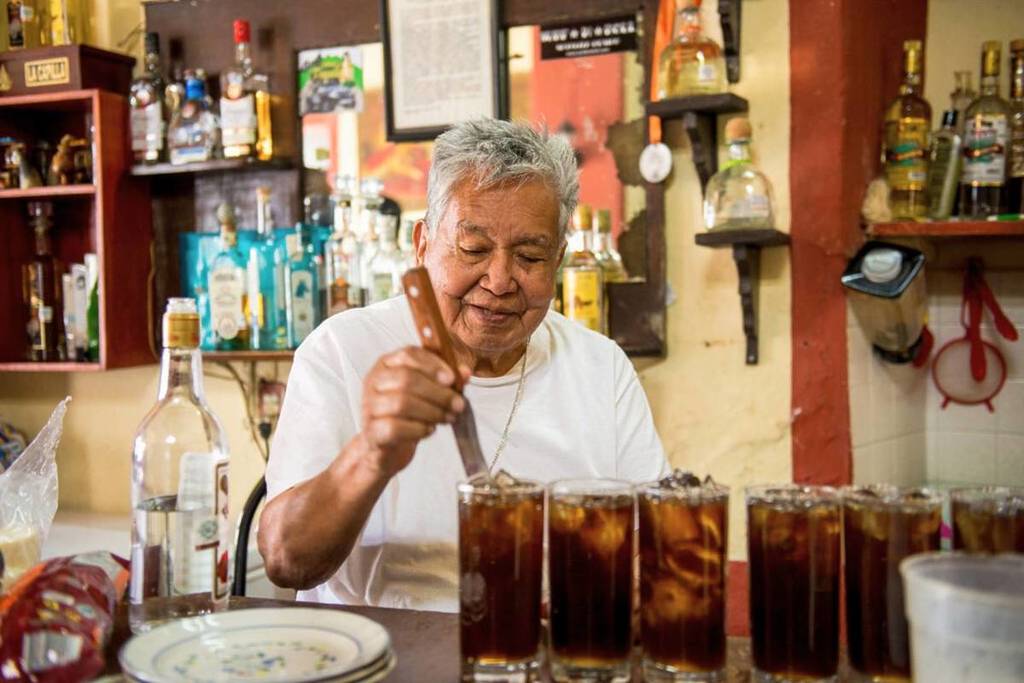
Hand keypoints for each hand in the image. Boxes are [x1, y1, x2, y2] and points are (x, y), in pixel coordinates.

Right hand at [358, 346, 469, 477]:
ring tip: (448, 418)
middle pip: (407, 379)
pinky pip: (395, 428)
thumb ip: (446, 380)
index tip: (451, 379)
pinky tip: (428, 430)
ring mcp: (370, 406)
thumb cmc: (408, 414)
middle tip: (458, 405)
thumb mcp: (428, 392)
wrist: (387, 446)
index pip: (408, 354)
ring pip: (402, 404)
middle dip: (438, 393)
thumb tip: (464, 372)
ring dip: (432, 412)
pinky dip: (418, 429)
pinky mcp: (371, 431)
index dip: (432, 365)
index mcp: (387, 364)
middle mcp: (374, 382)